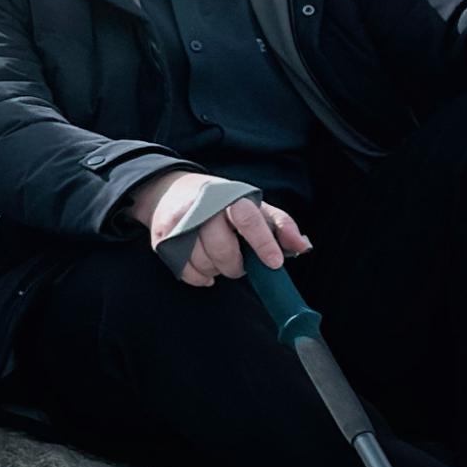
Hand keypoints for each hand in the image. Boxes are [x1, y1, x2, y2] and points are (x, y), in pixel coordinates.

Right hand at [129, 168, 312, 286]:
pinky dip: (199, 277)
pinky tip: (204, 269)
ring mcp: (179, 223)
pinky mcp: (163, 239)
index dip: (263, 243)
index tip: (274, 263)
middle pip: (222, 248)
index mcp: (230, 197)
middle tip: (239, 264)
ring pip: (203, 262)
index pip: (248, 219)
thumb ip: (279, 225)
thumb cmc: (220, 202)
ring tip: (219, 260)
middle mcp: (202, 207)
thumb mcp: (252, 206)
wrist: (169, 189)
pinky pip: (185, 271)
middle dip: (235, 265)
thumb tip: (303, 247)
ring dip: (216, 270)